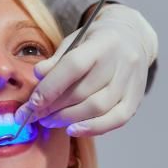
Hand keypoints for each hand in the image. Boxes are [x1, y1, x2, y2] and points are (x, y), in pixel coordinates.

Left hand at [14, 4, 157, 136]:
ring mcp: (131, 81)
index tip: (31, 103)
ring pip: (98, 109)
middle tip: (34, 115)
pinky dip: (93, 128)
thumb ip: (57, 60)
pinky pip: (116, 120)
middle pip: (84, 92)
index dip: (50, 88)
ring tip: (49, 121)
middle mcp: (121, 62)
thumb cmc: (96, 41)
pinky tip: (73, 130)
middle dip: (54, 108)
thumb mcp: (75, 41)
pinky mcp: (136, 98)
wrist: (132, 38)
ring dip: (68, 119)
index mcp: (103, 42)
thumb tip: (38, 75)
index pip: (74, 67)